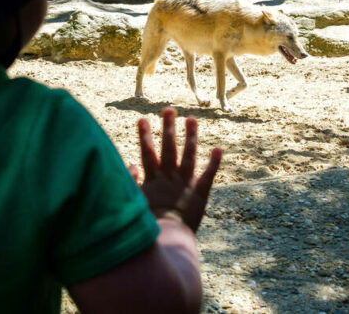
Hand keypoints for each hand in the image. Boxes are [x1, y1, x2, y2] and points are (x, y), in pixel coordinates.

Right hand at [135, 108, 221, 232]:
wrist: (167, 239)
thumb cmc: (147, 226)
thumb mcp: (135, 204)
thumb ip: (131, 184)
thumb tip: (130, 166)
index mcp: (152, 181)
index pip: (147, 153)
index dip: (144, 136)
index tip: (142, 119)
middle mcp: (169, 178)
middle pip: (168, 148)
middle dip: (168, 127)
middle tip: (169, 109)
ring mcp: (185, 184)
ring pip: (188, 155)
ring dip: (190, 137)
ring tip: (192, 119)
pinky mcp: (200, 194)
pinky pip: (208, 175)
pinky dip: (214, 162)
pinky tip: (218, 149)